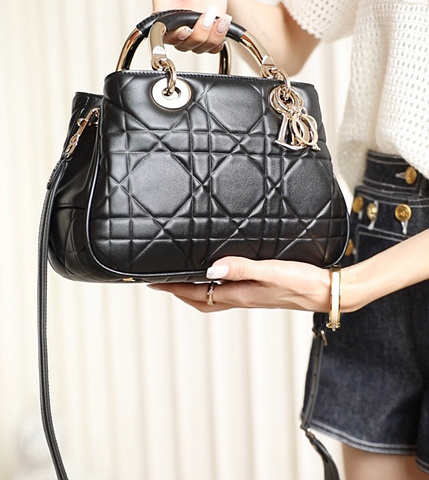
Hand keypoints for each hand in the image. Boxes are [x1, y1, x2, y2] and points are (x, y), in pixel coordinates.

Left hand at [149, 256, 330, 312]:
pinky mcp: (259, 292)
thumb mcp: (271, 271)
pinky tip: (218, 276)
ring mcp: (250, 297)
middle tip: (160, 281)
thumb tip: (211, 269)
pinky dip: (213, 287)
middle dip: (178, 291)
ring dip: (193, 290)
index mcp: (240, 294)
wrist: (326, 293)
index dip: (173, 287)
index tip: (153, 281)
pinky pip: (228, 292)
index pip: (196, 293)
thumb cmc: (302, 282)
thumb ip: (242, 268)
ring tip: (181, 279)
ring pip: (212, 297)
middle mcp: (241, 298)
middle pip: (200, 299)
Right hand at [151, 0, 232, 52]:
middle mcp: (175, 25)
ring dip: (211, 37)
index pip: (159, 31)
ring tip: (222, 18)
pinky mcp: (207, 35)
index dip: (171, 35)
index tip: (185, 29)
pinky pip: (212, 47)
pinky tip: (225, 24)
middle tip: (208, 16)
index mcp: (162, 8)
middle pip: (181, 44)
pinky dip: (220, 39)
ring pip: (198, 47)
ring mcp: (192, 32)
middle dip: (197, 35)